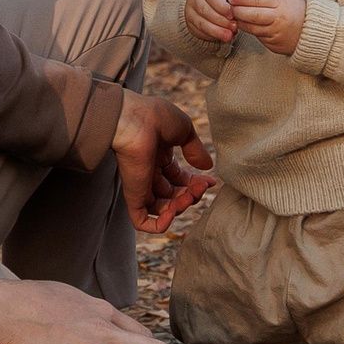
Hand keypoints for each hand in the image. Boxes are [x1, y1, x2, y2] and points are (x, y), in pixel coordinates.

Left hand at [111, 90, 215, 233]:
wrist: (134, 120)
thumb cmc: (156, 117)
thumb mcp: (184, 130)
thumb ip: (195, 150)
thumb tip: (207, 167)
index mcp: (160, 157)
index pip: (180, 179)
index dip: (196, 184)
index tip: (210, 181)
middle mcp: (150, 172)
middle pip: (175, 196)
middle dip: (192, 194)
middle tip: (202, 186)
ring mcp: (141, 186)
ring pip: (164, 210)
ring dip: (182, 207)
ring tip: (190, 196)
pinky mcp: (133, 196)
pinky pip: (143, 221)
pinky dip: (159, 225)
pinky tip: (173, 214)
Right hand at [184, 0, 248, 43]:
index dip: (222, 7)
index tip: (233, 15)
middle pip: (205, 10)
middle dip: (221, 21)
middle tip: (234, 28)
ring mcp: (190, 10)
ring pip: (201, 22)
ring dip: (216, 31)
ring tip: (229, 36)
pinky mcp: (190, 23)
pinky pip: (199, 31)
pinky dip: (211, 36)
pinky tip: (221, 37)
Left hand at [228, 0, 307, 55]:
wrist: (313, 31)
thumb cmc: (296, 10)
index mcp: (282, 3)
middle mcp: (279, 19)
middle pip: (251, 15)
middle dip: (237, 11)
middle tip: (228, 8)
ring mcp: (276, 34)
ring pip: (251, 28)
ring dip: (241, 22)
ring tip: (235, 17)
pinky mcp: (274, 45)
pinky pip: (258, 37)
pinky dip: (251, 31)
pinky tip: (247, 26)